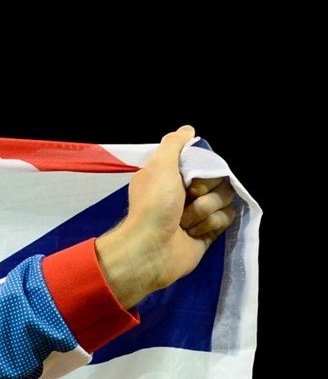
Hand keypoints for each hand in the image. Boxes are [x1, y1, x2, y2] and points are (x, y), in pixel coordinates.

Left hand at [94, 126, 237, 307]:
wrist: (150, 249)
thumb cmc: (153, 206)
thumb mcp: (159, 166)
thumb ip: (173, 144)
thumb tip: (188, 130)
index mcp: (174, 175)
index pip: (208, 162)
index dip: (204, 170)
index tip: (190, 179)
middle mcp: (186, 192)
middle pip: (221, 179)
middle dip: (206, 191)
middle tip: (185, 200)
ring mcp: (198, 213)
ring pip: (225, 199)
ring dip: (205, 210)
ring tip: (184, 221)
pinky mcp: (208, 231)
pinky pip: (227, 218)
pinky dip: (210, 224)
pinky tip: (192, 232)